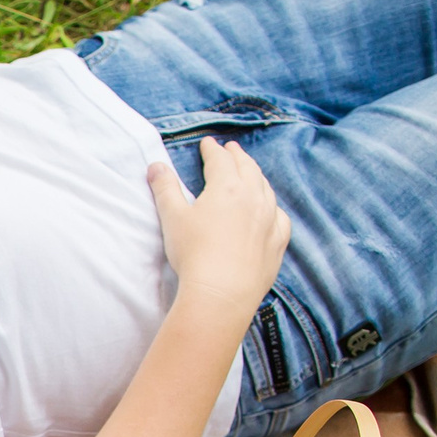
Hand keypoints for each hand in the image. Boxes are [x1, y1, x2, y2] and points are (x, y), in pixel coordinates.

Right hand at [148, 138, 288, 315]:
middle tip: (231, 149)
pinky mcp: (277, 241)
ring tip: (250, 172)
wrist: (221, 292)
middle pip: (247, 168)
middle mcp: (253, 197)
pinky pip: (279, 216)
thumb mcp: (172, 218)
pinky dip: (273, 207)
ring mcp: (270, 219)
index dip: (212, 150)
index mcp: (227, 187)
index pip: (220, 160)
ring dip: (256, 176)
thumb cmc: (194, 254)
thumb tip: (156, 165)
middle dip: (238, 156)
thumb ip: (165, 188)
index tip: (208, 144)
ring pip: (266, 188)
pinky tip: (270, 210)